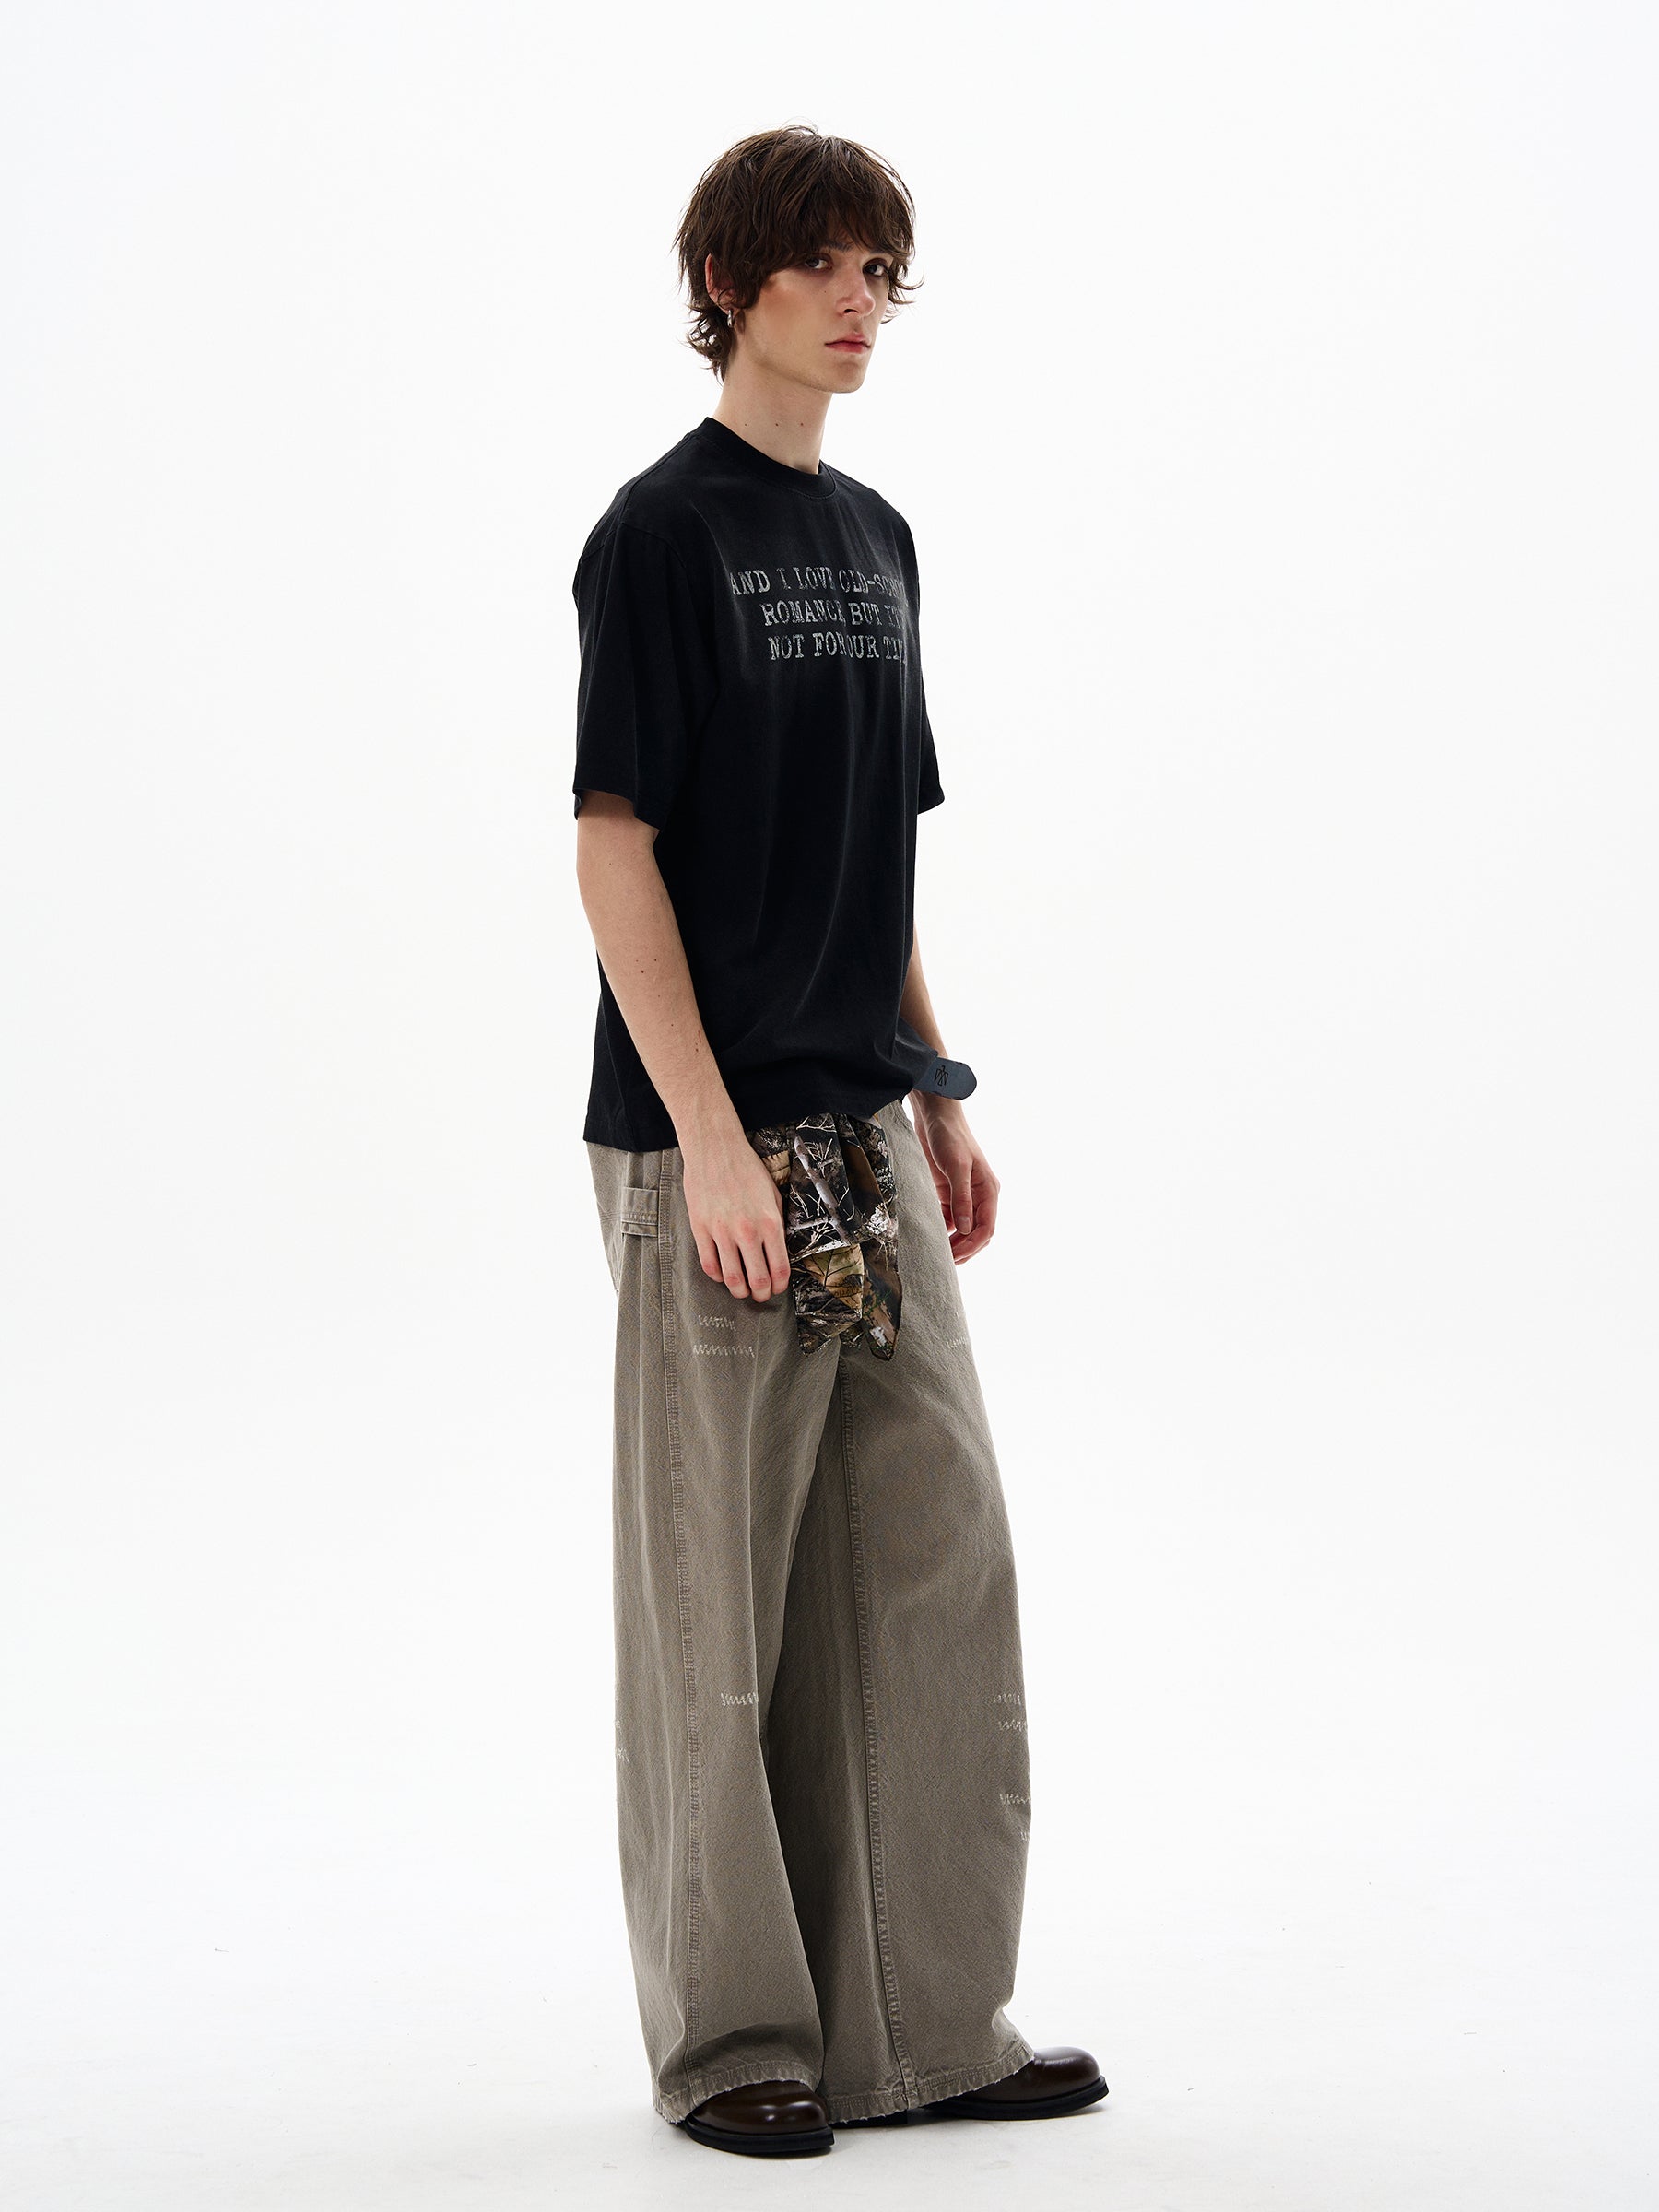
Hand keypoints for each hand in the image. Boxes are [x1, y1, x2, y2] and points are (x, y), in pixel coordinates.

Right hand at [681, 1132, 791, 1302]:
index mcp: (770, 1223)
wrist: (716, 1149)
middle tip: (760, 1295)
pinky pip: (709, 1265)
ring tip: (742, 1290)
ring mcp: (721, 1231)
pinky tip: (723, 1273)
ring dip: (739, 1290)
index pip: (779, 1269)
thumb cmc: (747, 1169)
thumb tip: (778, 1252)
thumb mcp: (773, 1195)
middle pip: (757, 1280)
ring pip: (732, 1278)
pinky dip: (718, 1276)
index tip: (777, 1289)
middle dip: (761, 1294)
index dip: (780, 1286)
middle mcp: (747, 1231)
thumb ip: (776, 1225)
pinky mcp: (701, 1229)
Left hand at [913, 1098, 998, 1261]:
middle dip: (964, 1249)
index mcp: (988, 1190)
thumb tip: (967, 1229)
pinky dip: (942, 1230)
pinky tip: (930, 1237)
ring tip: (937, 1254)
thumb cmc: (950, 1136)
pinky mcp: (947, 1192)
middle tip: (944, 1262)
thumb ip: (961, 1197)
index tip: (956, 1257)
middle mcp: (979, 1195)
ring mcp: (963, 1195)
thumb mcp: (957, 1166)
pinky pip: (948, 1218)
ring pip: (963, 1228)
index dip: (973, 1245)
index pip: (987, 1228)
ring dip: (953, 1242)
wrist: (934, 1116)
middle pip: (977, 1232)